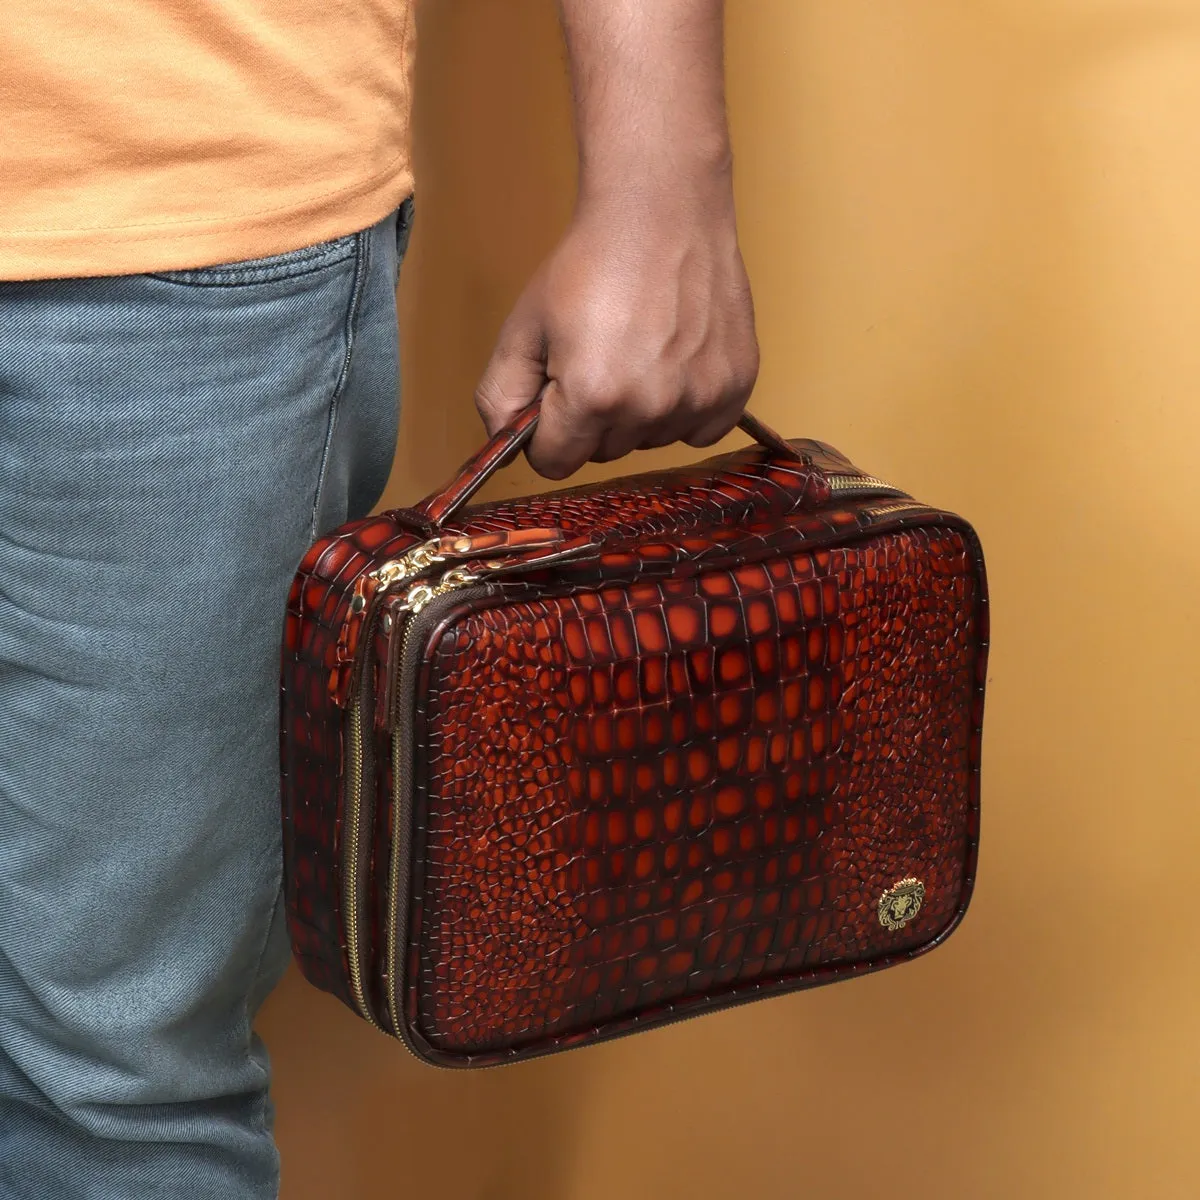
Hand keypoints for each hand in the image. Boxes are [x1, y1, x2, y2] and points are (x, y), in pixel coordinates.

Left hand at [474, 191, 758, 479]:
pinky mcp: (735, 388)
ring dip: (639, 413)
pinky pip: (698, 432)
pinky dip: (684, 409)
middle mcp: (650, 407)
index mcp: (591, 396)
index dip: (546, 435)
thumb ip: (500, 395)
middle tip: (599, 358)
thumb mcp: (524, 327)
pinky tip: (674, 363)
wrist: (662, 211)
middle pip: (604, 454)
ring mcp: (698, 399)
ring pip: (650, 441)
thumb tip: (507, 445)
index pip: (555, 464)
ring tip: (640, 351)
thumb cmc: (591, 263)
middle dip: (591, 420)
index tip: (554, 400)